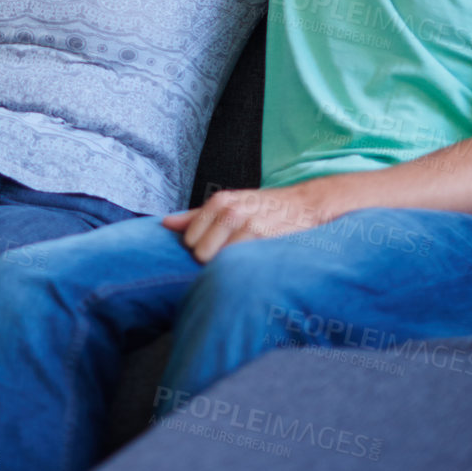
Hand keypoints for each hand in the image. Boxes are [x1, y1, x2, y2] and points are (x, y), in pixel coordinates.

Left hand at [160, 186, 326, 262]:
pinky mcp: (263, 238)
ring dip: (226, 266)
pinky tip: (250, 265)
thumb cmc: (264, 208)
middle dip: (211, 258)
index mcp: (219, 202)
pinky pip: (238, 261)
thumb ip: (197, 215)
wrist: (305, 204)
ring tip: (240, 262)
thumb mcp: (231, 204)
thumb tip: (165, 223)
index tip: (214, 249)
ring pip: (217, 259)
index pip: (188, 238)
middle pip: (200, 251)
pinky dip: (240, 268)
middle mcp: (230, 211)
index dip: (199, 248)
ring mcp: (247, 224)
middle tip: (228, 257)